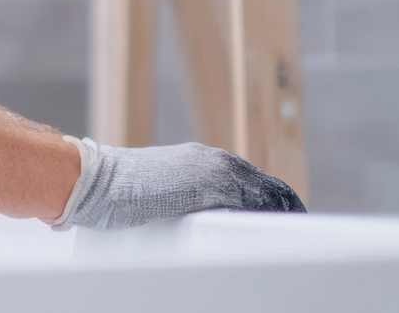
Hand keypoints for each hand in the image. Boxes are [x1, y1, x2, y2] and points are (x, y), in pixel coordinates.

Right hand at [49, 138, 303, 229]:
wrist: (94, 182)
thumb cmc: (115, 196)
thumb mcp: (160, 196)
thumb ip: (185, 203)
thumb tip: (199, 224)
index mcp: (203, 161)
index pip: (253, 181)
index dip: (274, 202)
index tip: (286, 221)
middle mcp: (215, 159)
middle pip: (269, 185)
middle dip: (288, 210)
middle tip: (304, 234)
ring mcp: (215, 169)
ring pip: (268, 194)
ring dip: (285, 216)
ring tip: (300, 238)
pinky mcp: (212, 183)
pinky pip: (255, 202)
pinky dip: (272, 218)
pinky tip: (280, 236)